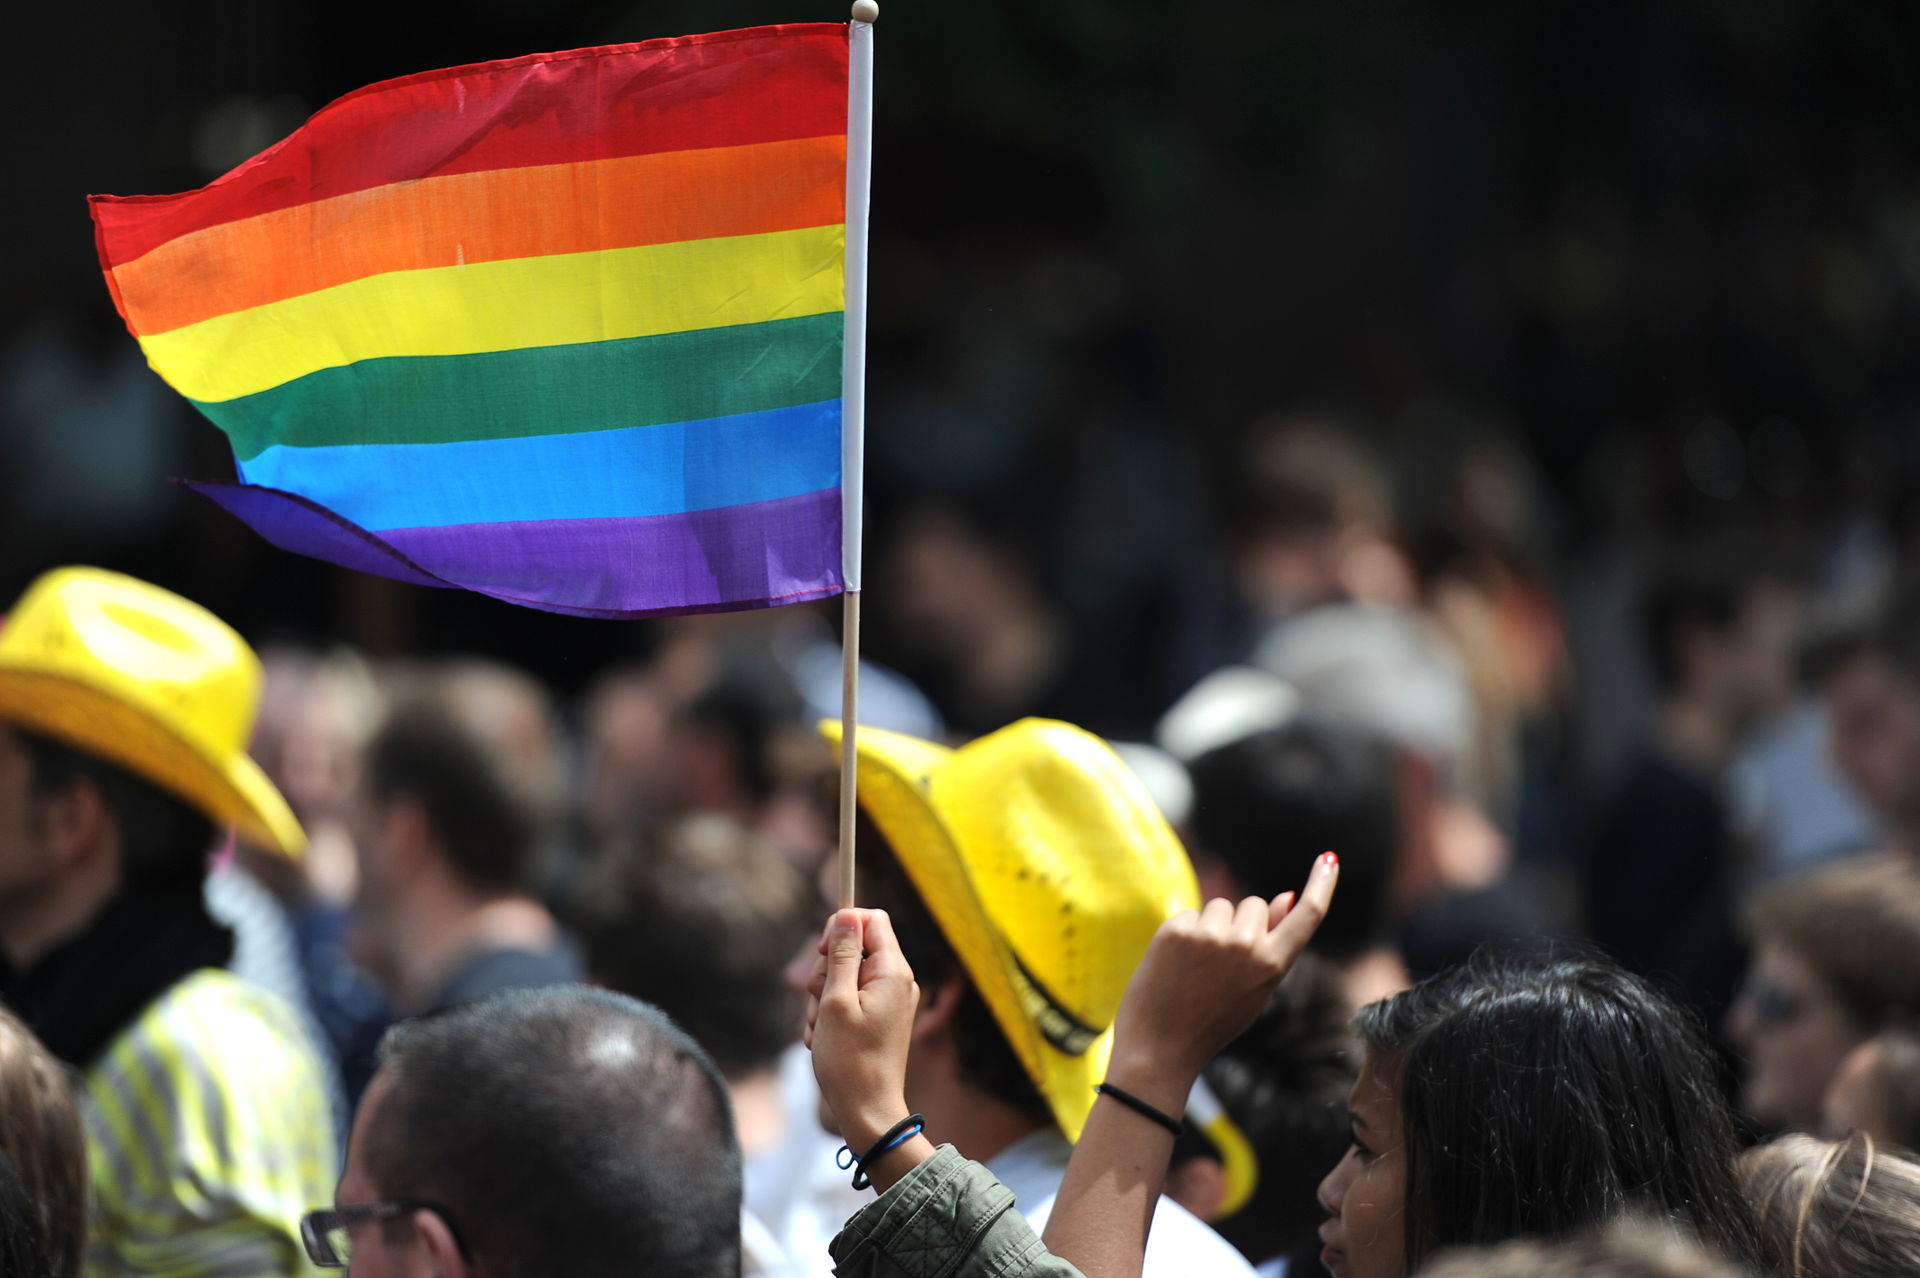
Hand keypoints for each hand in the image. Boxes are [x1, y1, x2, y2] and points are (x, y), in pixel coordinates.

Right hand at [805, 908, 920, 1152]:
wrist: (867, 1112)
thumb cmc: (850, 1061)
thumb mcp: (837, 1001)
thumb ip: (842, 954)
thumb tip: (846, 914)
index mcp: (893, 971)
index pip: (871, 919)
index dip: (842, 927)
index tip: (821, 952)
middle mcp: (896, 981)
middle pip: (852, 948)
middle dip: (825, 973)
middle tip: (820, 1005)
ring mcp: (887, 1001)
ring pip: (842, 978)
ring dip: (823, 1001)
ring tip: (823, 1031)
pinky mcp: (877, 1019)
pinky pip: (847, 1002)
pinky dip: (830, 1017)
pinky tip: (827, 1041)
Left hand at [1106, 852, 1339, 1107]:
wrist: (1160, 1048)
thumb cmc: (1211, 1021)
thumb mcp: (1253, 989)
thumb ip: (1272, 944)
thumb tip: (1284, 895)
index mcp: (1273, 966)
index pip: (1307, 916)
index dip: (1321, 885)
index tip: (1329, 860)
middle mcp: (1246, 946)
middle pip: (1254, 905)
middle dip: (1242, 923)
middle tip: (1221, 965)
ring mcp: (1211, 935)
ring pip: (1221, 906)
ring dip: (1212, 926)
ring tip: (1197, 968)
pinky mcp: (1177, 929)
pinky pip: (1190, 913)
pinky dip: (1183, 933)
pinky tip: (1175, 965)